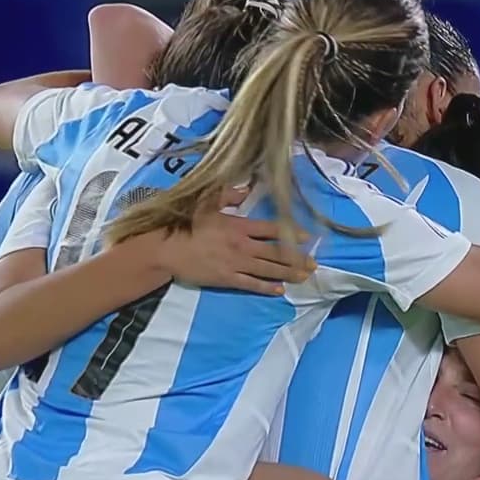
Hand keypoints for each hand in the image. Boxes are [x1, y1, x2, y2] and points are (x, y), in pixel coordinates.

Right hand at [127, 188, 314, 295]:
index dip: (292, 233)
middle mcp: (242, 246)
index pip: (272, 229)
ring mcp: (235, 264)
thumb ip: (227, 194)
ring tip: (305, 277)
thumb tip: (246, 189)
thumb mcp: (205, 200)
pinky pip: (251, 284)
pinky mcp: (226, 279)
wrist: (165, 249)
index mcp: (239, 226)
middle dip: (297, 259)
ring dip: (288, 273)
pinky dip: (266, 287)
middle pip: (276, 253)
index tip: (307, 238)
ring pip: (268, 270)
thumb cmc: (184, 222)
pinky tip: (280, 290)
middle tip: (314, 264)